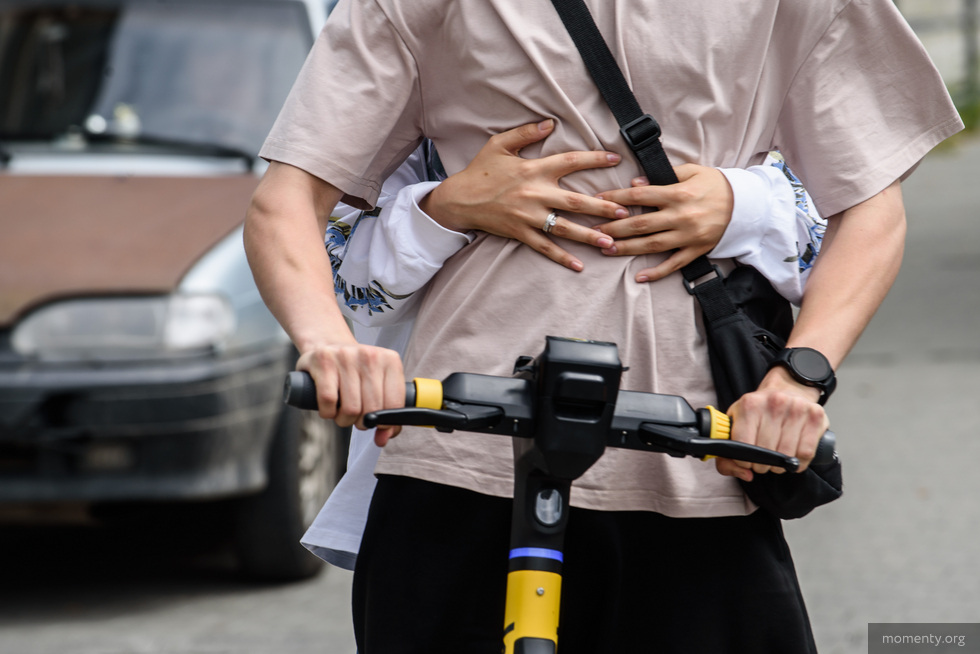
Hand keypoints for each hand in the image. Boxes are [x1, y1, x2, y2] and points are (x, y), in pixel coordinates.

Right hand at [297, 343, 405, 446]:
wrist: (328, 345)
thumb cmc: (356, 372)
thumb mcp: (377, 386)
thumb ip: (386, 414)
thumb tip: (383, 439)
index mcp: (390, 360)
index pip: (395, 404)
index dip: (385, 422)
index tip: (376, 424)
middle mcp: (370, 355)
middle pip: (372, 409)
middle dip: (362, 422)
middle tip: (356, 418)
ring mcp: (346, 356)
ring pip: (351, 408)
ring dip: (344, 420)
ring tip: (342, 413)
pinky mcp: (324, 361)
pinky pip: (329, 401)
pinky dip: (328, 412)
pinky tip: (329, 407)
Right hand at [420, 120, 628, 270]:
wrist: (458, 200)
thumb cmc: (480, 171)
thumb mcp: (500, 144)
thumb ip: (526, 133)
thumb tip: (550, 122)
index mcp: (534, 169)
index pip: (570, 162)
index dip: (595, 159)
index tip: (616, 158)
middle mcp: (535, 194)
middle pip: (576, 202)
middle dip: (603, 207)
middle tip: (625, 212)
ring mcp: (529, 217)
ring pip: (565, 228)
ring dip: (590, 235)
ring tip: (611, 242)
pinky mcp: (521, 233)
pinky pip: (545, 247)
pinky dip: (562, 257)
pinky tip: (579, 265)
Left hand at [594, 164, 733, 281]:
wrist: (747, 203)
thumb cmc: (715, 184)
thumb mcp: (692, 171)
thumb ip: (664, 175)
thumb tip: (635, 183)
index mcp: (678, 193)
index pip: (640, 195)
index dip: (616, 198)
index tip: (598, 200)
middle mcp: (681, 215)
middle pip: (641, 223)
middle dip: (614, 228)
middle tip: (594, 231)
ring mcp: (689, 235)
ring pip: (652, 245)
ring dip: (627, 248)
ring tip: (607, 250)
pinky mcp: (697, 250)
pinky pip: (674, 264)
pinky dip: (657, 272)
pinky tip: (640, 276)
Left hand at [714, 367, 829, 480]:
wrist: (786, 389)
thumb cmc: (759, 411)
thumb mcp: (736, 422)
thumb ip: (727, 451)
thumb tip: (744, 473)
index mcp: (750, 404)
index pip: (743, 444)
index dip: (744, 461)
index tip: (746, 462)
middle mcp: (774, 403)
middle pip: (767, 452)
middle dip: (762, 465)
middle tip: (763, 462)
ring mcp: (797, 408)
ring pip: (787, 454)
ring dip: (781, 465)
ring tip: (777, 460)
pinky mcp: (816, 416)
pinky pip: (807, 452)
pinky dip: (799, 463)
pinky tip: (793, 459)